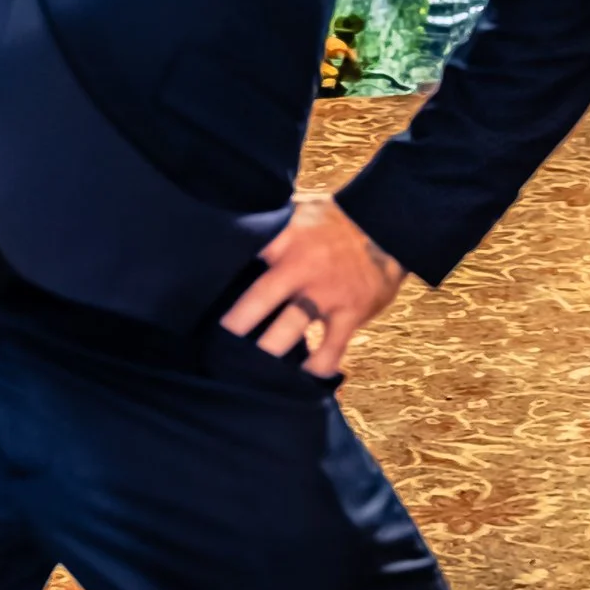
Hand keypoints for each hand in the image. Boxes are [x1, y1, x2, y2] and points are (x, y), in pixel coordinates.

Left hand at [220, 195, 406, 376]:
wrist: (388, 225)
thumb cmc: (335, 220)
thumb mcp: (300, 208)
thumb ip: (270, 221)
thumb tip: (234, 216)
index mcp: (285, 239)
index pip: (247, 255)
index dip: (222, 273)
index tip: (201, 295)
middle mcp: (302, 267)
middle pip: (261, 298)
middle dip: (237, 322)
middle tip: (214, 344)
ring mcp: (326, 293)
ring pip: (290, 329)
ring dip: (269, 350)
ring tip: (248, 372)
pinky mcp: (350, 313)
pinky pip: (330, 349)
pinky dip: (316, 367)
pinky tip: (301, 380)